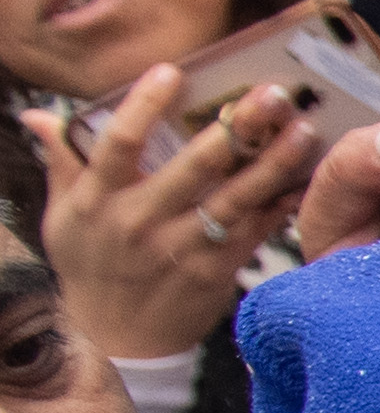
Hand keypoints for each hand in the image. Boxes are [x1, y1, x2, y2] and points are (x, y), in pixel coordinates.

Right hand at [23, 77, 318, 358]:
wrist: (115, 340)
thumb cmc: (91, 267)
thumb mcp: (63, 217)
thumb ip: (60, 162)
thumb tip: (37, 115)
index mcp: (96, 201)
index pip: (117, 145)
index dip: (142, 106)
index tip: (171, 72)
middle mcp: (140, 222)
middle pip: (193, 167)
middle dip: (236, 128)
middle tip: (269, 94)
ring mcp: (181, 248)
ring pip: (235, 198)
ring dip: (274, 164)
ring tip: (304, 130)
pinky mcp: (215, 271)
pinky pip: (256, 231)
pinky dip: (283, 205)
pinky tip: (308, 180)